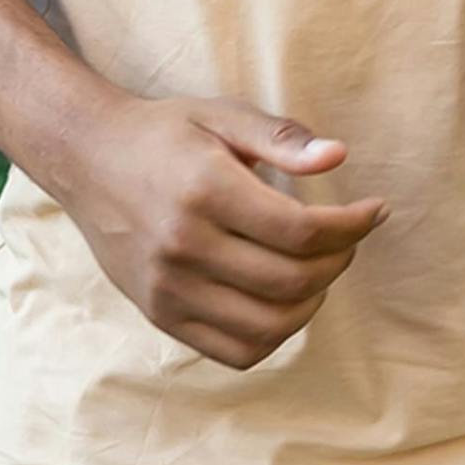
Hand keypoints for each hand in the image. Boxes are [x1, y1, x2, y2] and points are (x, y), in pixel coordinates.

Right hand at [58, 91, 390, 370]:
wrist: (88, 159)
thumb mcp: (222, 115)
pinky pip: (233, 350)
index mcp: (205, 190)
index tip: (375, 211)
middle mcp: (184, 246)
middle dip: (339, 261)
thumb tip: (338, 158)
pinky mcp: (160, 315)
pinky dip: (274, 334)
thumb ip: (281, 137)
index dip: (351, 227)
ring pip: (268, 325)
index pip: (300, 231)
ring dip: (312, 302)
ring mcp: (169, 289)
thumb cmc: (165, 133)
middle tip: (349, 238)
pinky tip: (284, 299)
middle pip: (291, 281)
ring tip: (321, 270)